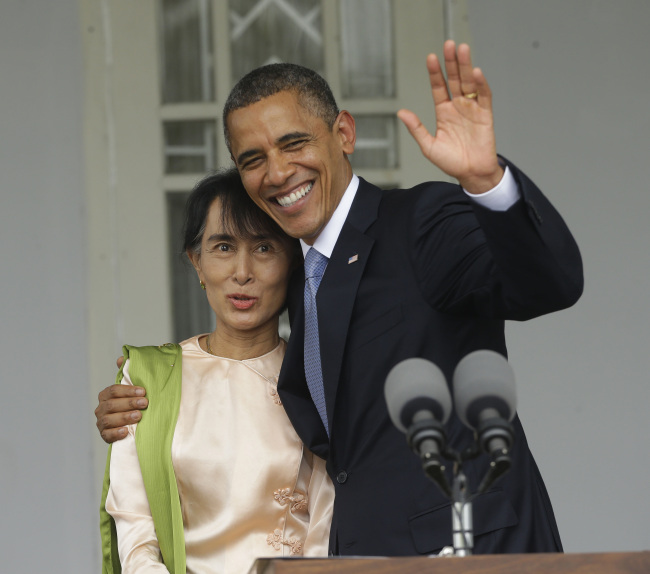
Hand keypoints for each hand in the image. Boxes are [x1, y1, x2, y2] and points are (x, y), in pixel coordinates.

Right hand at [95, 365, 147, 442]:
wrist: (132, 424)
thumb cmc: (133, 403)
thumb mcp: (131, 389)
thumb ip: (126, 373)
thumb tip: (120, 358)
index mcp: (106, 395)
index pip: (113, 390)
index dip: (128, 390)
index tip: (143, 391)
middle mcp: (101, 408)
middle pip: (112, 405)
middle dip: (129, 403)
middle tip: (145, 403)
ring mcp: (101, 422)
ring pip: (109, 419)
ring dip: (124, 417)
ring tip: (139, 416)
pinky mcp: (104, 435)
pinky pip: (107, 435)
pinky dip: (116, 433)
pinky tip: (126, 431)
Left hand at [397, 40, 503, 193]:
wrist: (471, 174)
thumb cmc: (450, 162)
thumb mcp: (428, 146)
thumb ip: (416, 128)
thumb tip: (400, 112)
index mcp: (444, 112)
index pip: (439, 87)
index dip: (435, 73)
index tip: (430, 58)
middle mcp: (458, 107)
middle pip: (454, 79)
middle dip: (451, 62)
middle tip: (448, 44)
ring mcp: (472, 109)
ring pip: (469, 83)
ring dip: (466, 66)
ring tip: (462, 50)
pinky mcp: (486, 115)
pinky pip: (484, 96)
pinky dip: (481, 84)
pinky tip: (476, 73)